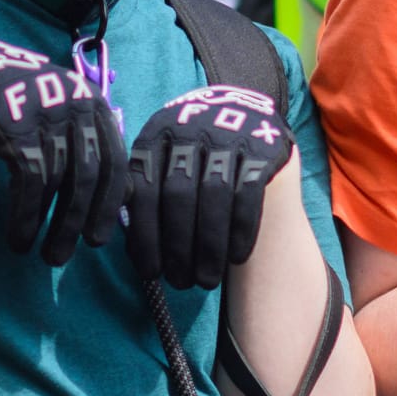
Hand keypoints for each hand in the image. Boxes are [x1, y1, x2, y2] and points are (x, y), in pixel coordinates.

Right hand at [0, 39, 126, 264]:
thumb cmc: (18, 112)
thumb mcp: (61, 125)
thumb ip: (90, 153)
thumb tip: (128, 197)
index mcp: (94, 105)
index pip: (115, 161)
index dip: (108, 205)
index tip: (97, 240)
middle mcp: (75, 104)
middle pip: (87, 174)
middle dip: (77, 221)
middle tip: (65, 256)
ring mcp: (46, 111)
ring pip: (59, 180)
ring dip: (50, 225)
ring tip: (42, 254)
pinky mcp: (15, 123)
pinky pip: (29, 179)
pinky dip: (25, 215)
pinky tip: (18, 238)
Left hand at [126, 85, 293, 288]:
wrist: (242, 112)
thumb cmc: (192, 153)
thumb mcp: (161, 160)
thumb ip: (144, 196)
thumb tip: (135, 253)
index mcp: (154, 136)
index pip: (144, 190)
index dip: (145, 236)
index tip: (150, 273)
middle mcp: (188, 131)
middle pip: (179, 195)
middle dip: (178, 247)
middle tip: (181, 283)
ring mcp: (227, 136)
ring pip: (214, 197)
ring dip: (209, 246)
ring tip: (207, 281)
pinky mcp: (260, 148)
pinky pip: (248, 194)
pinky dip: (241, 231)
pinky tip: (236, 258)